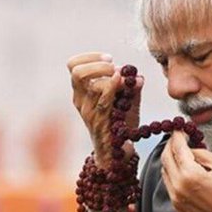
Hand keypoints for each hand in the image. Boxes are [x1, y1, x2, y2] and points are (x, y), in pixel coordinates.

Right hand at [68, 52, 141, 170]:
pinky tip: (122, 83)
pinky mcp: (98, 123)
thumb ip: (132, 88)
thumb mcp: (127, 101)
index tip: (109, 59)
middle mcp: (80, 101)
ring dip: (109, 75)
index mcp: (81, 92)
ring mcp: (87, 113)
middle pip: (77, 72)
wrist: (116, 153)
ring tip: (122, 79)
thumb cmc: (119, 125)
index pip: (73, 65)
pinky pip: (103, 100)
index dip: (89, 57)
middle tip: (114, 67)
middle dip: (98, 64)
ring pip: (92, 84)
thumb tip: (138, 77)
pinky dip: (113, 87)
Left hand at [159, 132, 211, 211]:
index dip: (177, 136)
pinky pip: (169, 184)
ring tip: (180, 152)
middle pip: (166, 159)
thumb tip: (191, 149)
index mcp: (190, 174)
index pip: (177, 149)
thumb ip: (203, 155)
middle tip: (177, 138)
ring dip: (170, 159)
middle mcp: (178, 186)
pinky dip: (172, 173)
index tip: (178, 128)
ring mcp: (176, 198)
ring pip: (165, 172)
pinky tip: (182, 168)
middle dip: (170, 146)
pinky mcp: (177, 206)